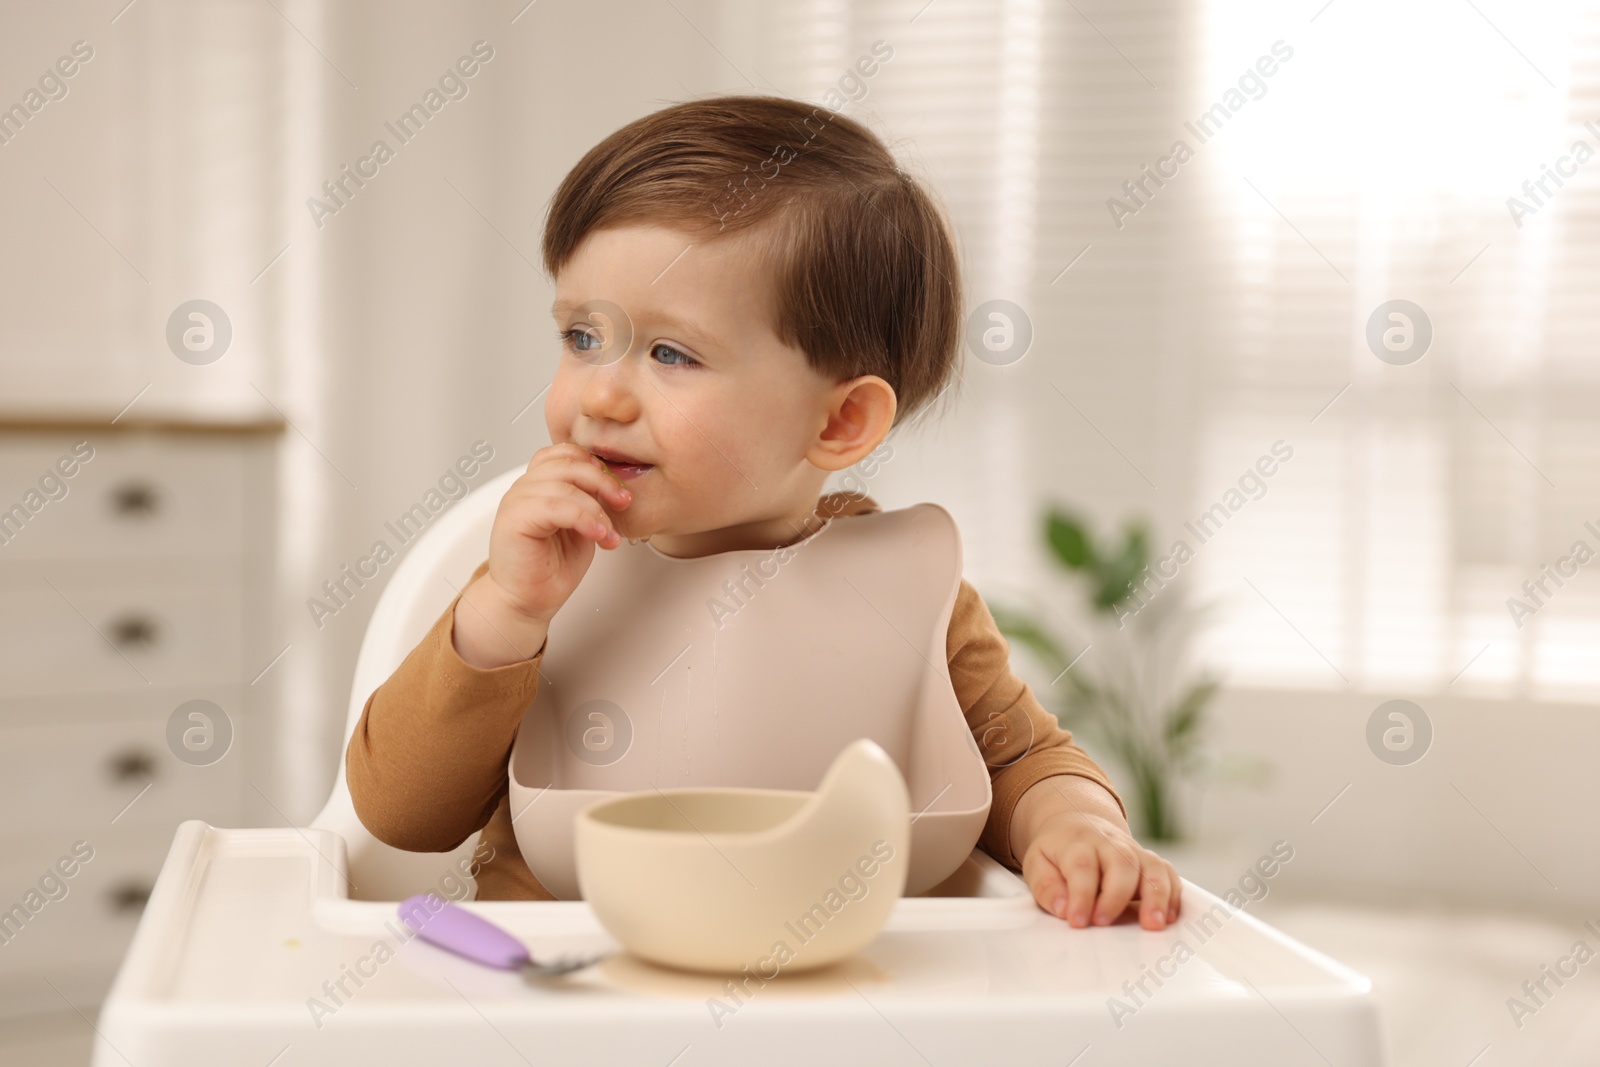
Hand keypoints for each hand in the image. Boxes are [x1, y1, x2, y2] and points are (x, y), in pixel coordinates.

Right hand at [452, 443, 631, 667]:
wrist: (527, 602)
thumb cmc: (550, 568)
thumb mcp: (581, 527)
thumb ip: (590, 501)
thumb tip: (616, 486)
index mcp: (539, 484)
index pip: (567, 453)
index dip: (597, 466)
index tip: (620, 491)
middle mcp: (525, 488)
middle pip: (567, 462)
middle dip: (603, 481)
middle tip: (623, 503)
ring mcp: (516, 501)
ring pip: (564, 484)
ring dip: (596, 508)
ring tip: (609, 533)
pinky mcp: (513, 520)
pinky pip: (555, 506)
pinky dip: (583, 518)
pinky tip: (598, 536)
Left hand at [1014, 785, 1181, 930]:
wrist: (1076, 823)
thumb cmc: (1057, 852)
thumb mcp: (1037, 863)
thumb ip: (1046, 886)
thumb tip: (1064, 910)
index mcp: (1077, 842)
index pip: (1082, 866)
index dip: (1081, 895)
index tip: (1077, 922)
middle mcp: (1109, 842)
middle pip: (1120, 863)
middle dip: (1115, 896)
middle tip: (1104, 923)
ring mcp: (1133, 850)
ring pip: (1151, 866)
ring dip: (1156, 896)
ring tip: (1153, 925)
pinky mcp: (1148, 860)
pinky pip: (1168, 872)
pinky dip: (1173, 893)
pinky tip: (1170, 917)